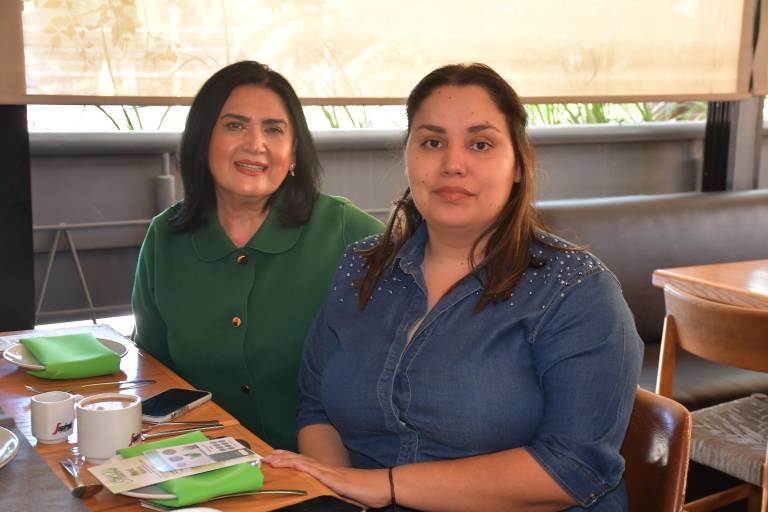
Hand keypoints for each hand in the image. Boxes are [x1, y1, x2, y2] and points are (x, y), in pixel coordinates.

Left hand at [263, 450, 390, 507]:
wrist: (382, 486)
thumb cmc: (364, 491)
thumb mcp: (342, 491)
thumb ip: (329, 489)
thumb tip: (318, 492)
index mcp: (326, 472)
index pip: (302, 462)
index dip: (287, 458)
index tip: (273, 456)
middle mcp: (326, 469)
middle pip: (299, 460)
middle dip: (281, 457)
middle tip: (265, 456)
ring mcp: (331, 472)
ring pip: (305, 463)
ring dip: (287, 460)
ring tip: (273, 459)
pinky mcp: (337, 479)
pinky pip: (319, 472)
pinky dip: (306, 468)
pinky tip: (296, 465)